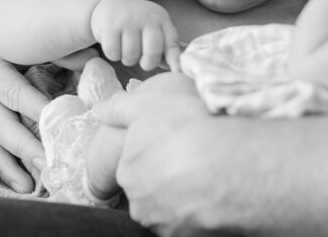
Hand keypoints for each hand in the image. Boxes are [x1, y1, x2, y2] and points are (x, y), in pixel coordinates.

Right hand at [0, 37, 85, 192]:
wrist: (9, 32)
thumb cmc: (32, 35)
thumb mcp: (44, 36)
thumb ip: (63, 49)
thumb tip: (89, 61)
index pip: (13, 91)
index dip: (35, 109)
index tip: (58, 126)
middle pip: (0, 122)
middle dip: (25, 145)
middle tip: (49, 162)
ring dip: (12, 165)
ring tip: (31, 186)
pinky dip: (7, 168)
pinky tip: (24, 185)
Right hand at [91, 0, 181, 71]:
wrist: (110, 3)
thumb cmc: (137, 22)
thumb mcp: (154, 28)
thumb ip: (164, 46)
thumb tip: (176, 70)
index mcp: (162, 19)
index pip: (172, 43)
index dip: (175, 60)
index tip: (177, 73)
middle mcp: (147, 17)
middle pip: (152, 52)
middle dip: (147, 63)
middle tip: (141, 59)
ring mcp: (128, 20)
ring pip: (131, 56)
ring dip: (127, 59)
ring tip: (126, 48)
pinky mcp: (110, 25)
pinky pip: (114, 53)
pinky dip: (113, 55)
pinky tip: (114, 44)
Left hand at [91, 73, 231, 233]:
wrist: (230, 166)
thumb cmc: (189, 129)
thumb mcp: (149, 104)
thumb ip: (119, 107)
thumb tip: (96, 110)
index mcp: (129, 172)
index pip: (135, 165)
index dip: (157, 152)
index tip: (177, 142)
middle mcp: (141, 203)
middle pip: (151, 189)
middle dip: (166, 176)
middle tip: (193, 156)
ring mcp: (166, 222)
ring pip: (171, 207)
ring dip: (184, 194)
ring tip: (208, 173)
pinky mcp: (189, 236)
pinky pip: (192, 221)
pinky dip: (201, 209)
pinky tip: (217, 191)